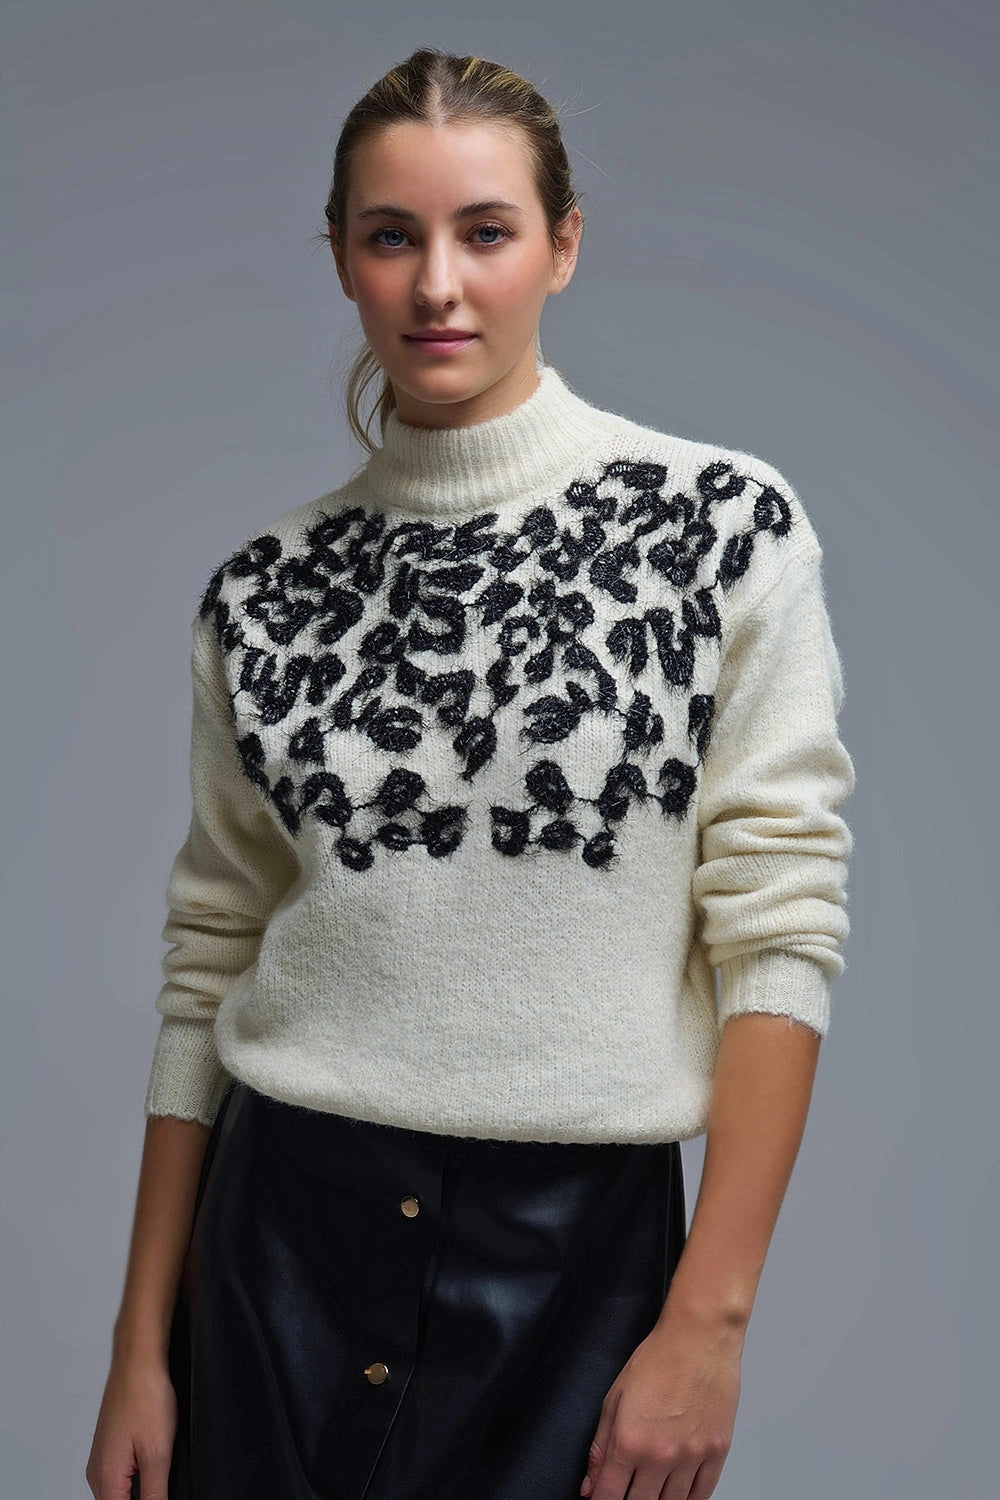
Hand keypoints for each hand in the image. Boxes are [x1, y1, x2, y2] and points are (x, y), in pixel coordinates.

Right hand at [85, 1352, 176, 1499]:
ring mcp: (101, 1458)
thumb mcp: (158, 1453)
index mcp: (106, 1479)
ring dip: (139, 1489)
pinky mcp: (110, 1446)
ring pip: (119, 1492)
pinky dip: (136, 1476)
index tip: (158, 1492)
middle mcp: (97, 1472)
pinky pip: (121, 1474)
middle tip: (161, 1478)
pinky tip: (152, 1460)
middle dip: (142, 1498)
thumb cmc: (144, 1396)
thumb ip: (154, 1494)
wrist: (137, 1361)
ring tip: (158, 1467)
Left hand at [579, 1304, 742, 1499]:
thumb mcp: (615, 1397)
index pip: (608, 1496)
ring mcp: (691, 1457)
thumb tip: (591, 1483)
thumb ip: (600, 1445)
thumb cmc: (658, 1358)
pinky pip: (701, 1495)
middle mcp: (660, 1456)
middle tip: (625, 1492)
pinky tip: (677, 1494)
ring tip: (649, 1491)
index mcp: (629, 1441)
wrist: (699, 1338)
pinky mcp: (717, 1453)